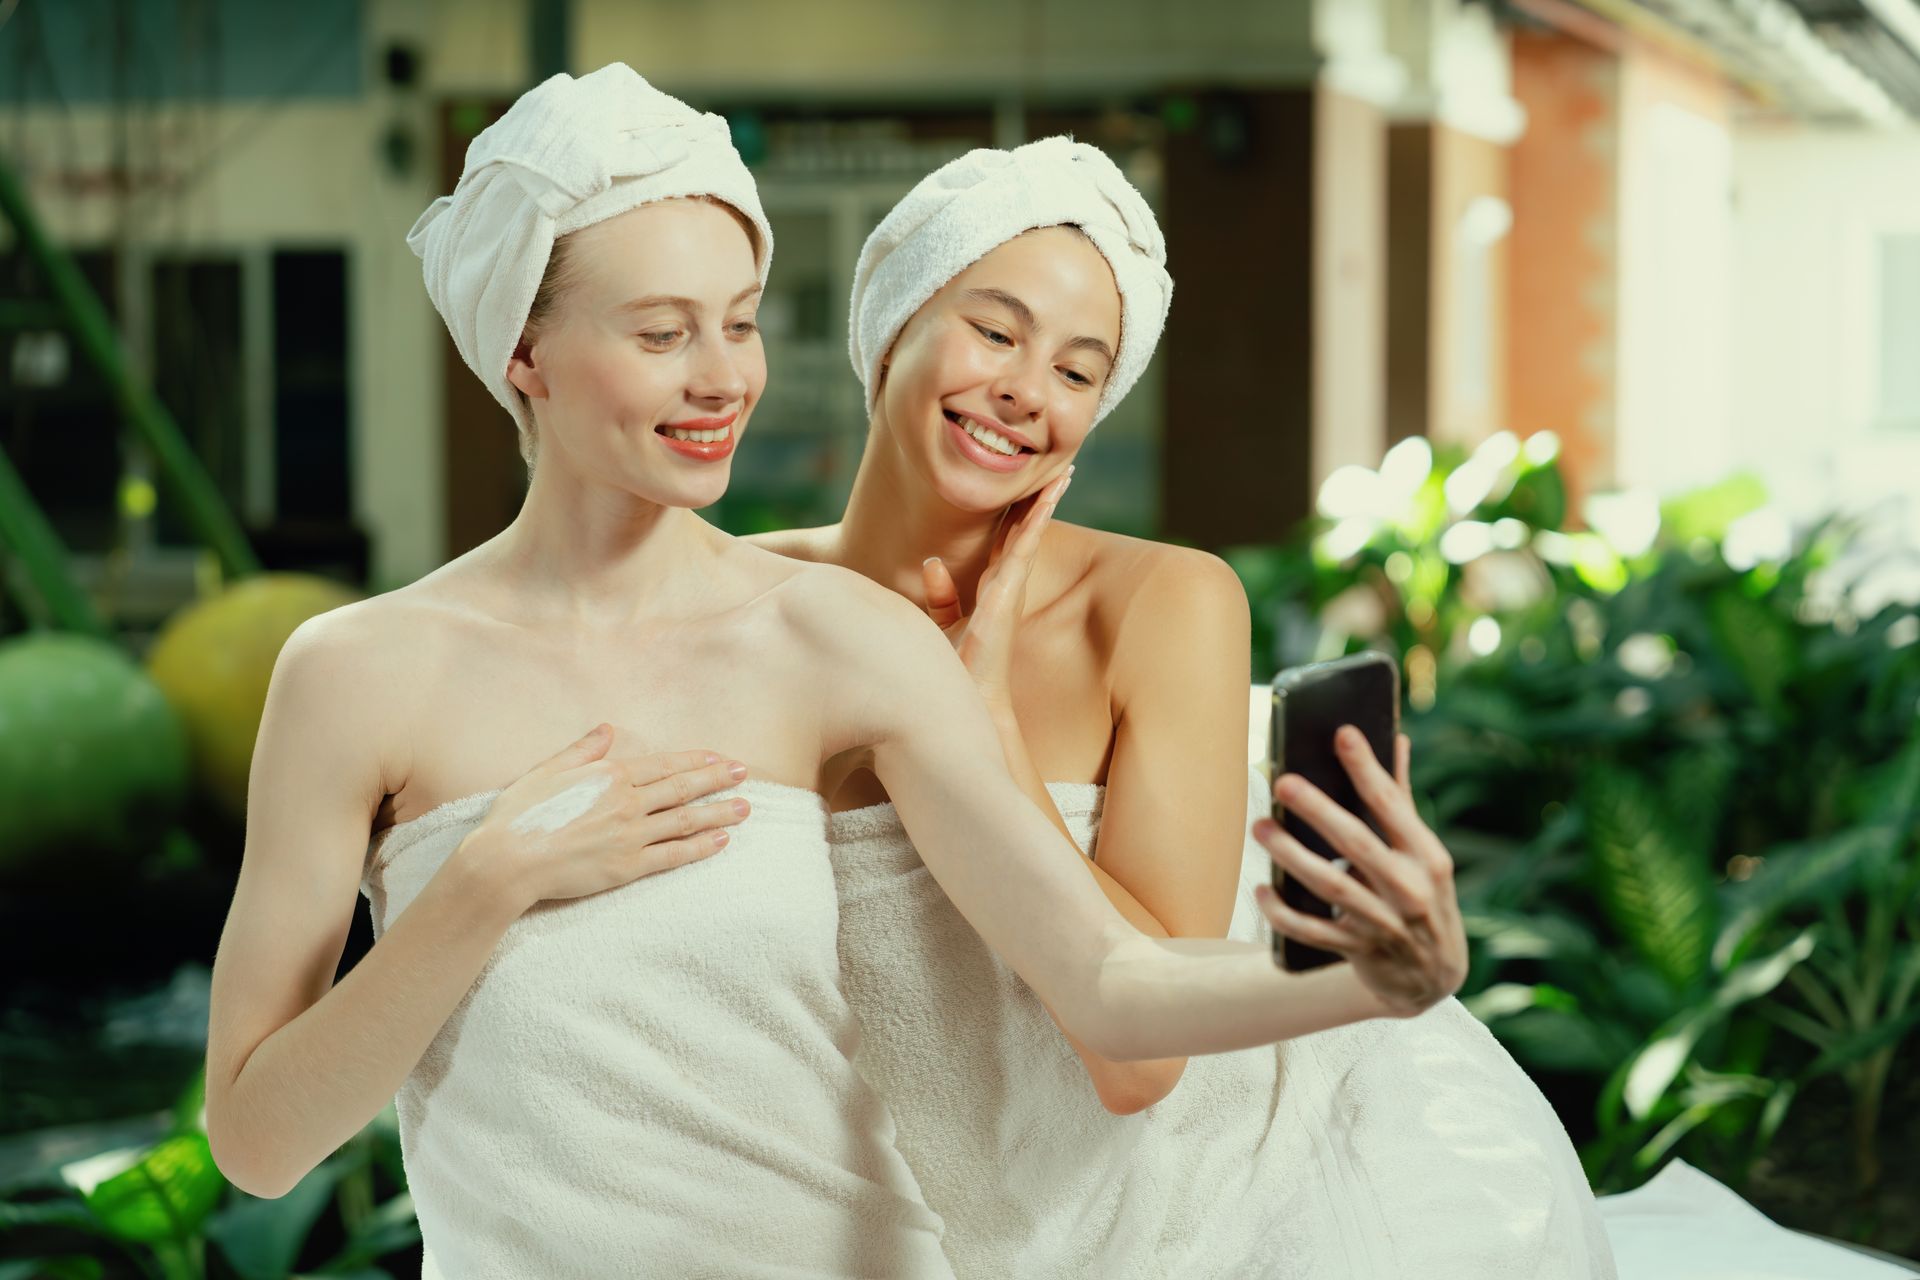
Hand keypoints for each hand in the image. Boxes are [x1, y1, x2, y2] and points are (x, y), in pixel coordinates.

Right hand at [458, 724, 752, 913]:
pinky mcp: (628, 867)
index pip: (665, 765)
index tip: (720, 758)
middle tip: (745, 774)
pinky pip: (673, 855)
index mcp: (609, 776)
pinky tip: (721, 841)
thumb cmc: (519, 815)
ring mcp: (630, 835)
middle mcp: (627, 802)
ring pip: (686, 820)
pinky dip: (700, 847)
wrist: (506, 861)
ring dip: (719, 812)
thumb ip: (582, 750)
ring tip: (745, 808)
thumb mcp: (548, 771)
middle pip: (683, 788)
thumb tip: (607, 728)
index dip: (696, 761)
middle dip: (718, 780)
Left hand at [920, 467, 1072, 707]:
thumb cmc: (955, 665)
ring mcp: (1010, 586)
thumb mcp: (941, 623)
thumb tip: (932, 561)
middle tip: (1059, 472)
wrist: (965, 694)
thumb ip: (940, 593)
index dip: (1019, 514)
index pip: (1008, 541)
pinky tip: (1045, 499)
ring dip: (1046, 503)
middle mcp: (1007, 584)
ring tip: (1063, 475)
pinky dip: (1036, 522)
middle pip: (1027, 532)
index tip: (1028, 489)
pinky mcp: (1006, 591)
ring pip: (1032, 534)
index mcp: (993, 587)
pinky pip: (1025, 547)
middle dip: (1042, 501)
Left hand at [1251, 728, 1466, 1016]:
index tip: (1343, 734)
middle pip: (1357, 844)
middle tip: (1283, 782)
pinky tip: (1262, 890)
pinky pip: (1312, 932)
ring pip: (1330, 886)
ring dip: (1291, 855)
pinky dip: (1283, 913)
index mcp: (1428, 857)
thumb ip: (1401, 799)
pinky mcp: (1358, 952)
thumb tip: (1393, 737)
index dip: (1367, 769)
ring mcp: (1383, 924)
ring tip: (1261, 827)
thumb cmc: (1423, 897)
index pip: (1394, 806)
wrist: (1433, 980)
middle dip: (1319, 811)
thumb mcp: (1425, 855)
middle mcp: (1409, 890)